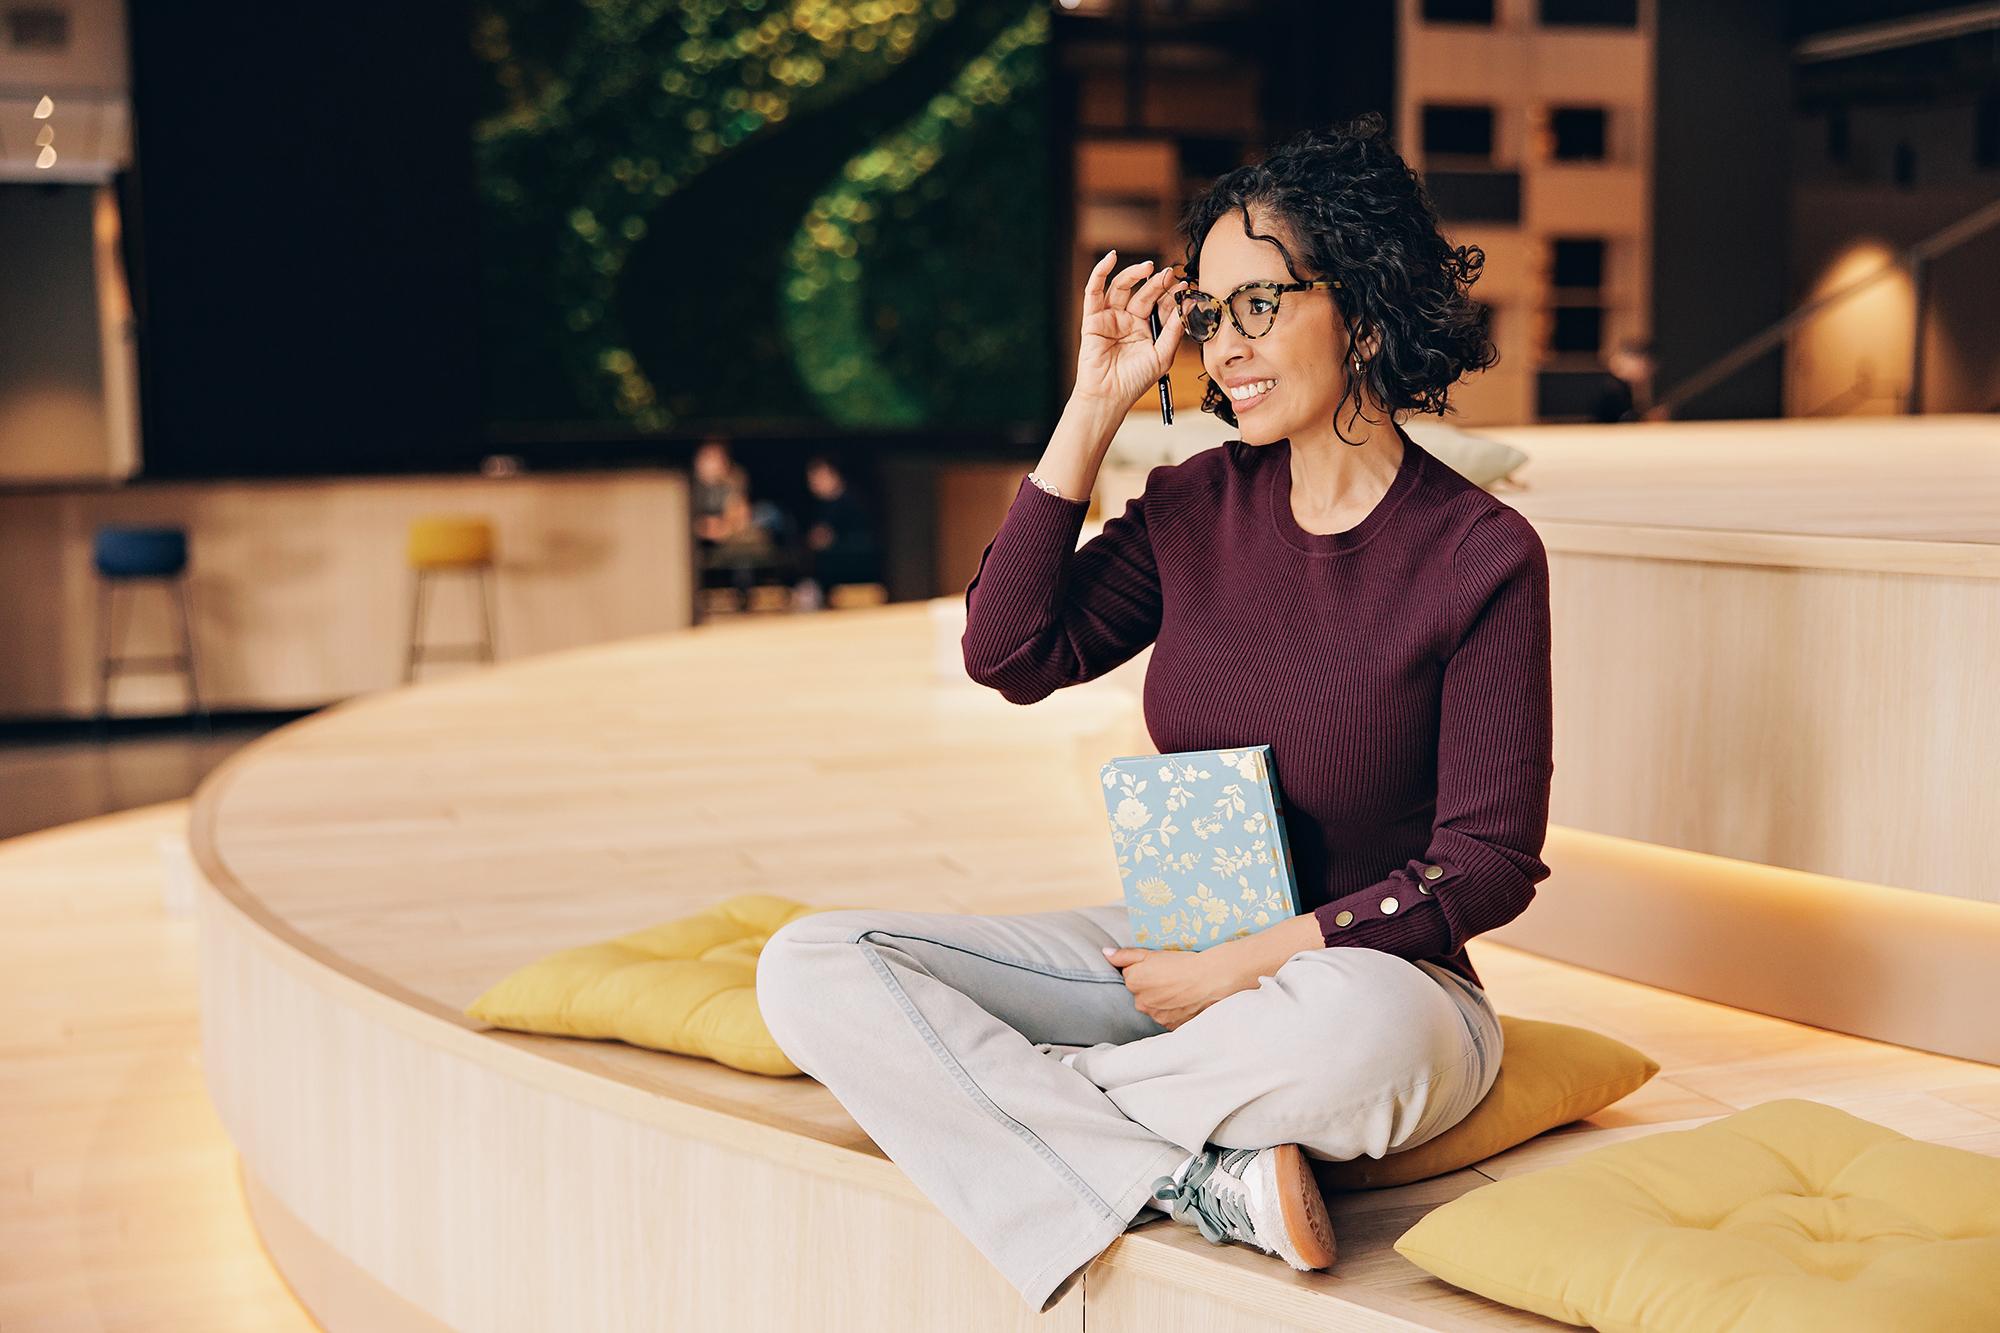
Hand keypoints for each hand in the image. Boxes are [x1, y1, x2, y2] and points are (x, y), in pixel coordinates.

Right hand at [1074, 250, 1186, 410]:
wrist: (1110, 397)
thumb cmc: (1135, 381)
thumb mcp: (1163, 355)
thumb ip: (1173, 330)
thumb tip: (1186, 305)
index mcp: (1145, 328)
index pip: (1159, 303)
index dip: (1171, 293)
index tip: (1184, 285)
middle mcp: (1128, 320)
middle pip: (1143, 292)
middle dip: (1157, 282)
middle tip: (1170, 274)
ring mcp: (1110, 317)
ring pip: (1121, 287)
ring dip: (1134, 274)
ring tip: (1149, 268)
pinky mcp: (1093, 319)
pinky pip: (1094, 291)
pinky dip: (1099, 273)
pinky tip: (1110, 259)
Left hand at [1102, 942, 1253, 1030]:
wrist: (1213, 978)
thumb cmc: (1185, 962)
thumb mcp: (1153, 953)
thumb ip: (1125, 955)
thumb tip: (1105, 954)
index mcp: (1134, 982)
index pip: (1131, 977)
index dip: (1146, 971)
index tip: (1160, 967)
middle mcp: (1141, 1003)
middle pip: (1141, 993)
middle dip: (1152, 987)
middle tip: (1171, 977)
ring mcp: (1157, 1016)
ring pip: (1155, 1006)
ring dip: (1163, 1000)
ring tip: (1181, 988)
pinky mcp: (1172, 1026)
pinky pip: (1168, 1017)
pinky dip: (1174, 1010)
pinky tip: (1185, 1000)